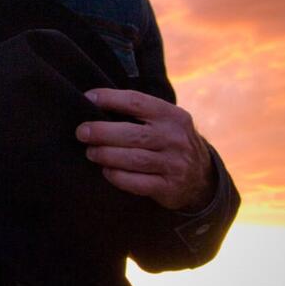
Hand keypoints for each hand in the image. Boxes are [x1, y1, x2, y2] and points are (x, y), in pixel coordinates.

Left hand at [76, 88, 215, 211]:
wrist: (202, 176)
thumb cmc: (168, 141)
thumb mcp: (165, 121)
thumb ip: (139, 112)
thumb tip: (94, 102)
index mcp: (172, 116)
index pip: (137, 102)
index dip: (110, 98)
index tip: (88, 98)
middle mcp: (175, 139)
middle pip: (132, 133)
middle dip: (101, 132)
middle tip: (82, 132)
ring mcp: (175, 164)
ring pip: (133, 159)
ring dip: (106, 155)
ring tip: (90, 152)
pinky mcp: (169, 187)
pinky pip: (137, 183)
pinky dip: (117, 177)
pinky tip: (106, 171)